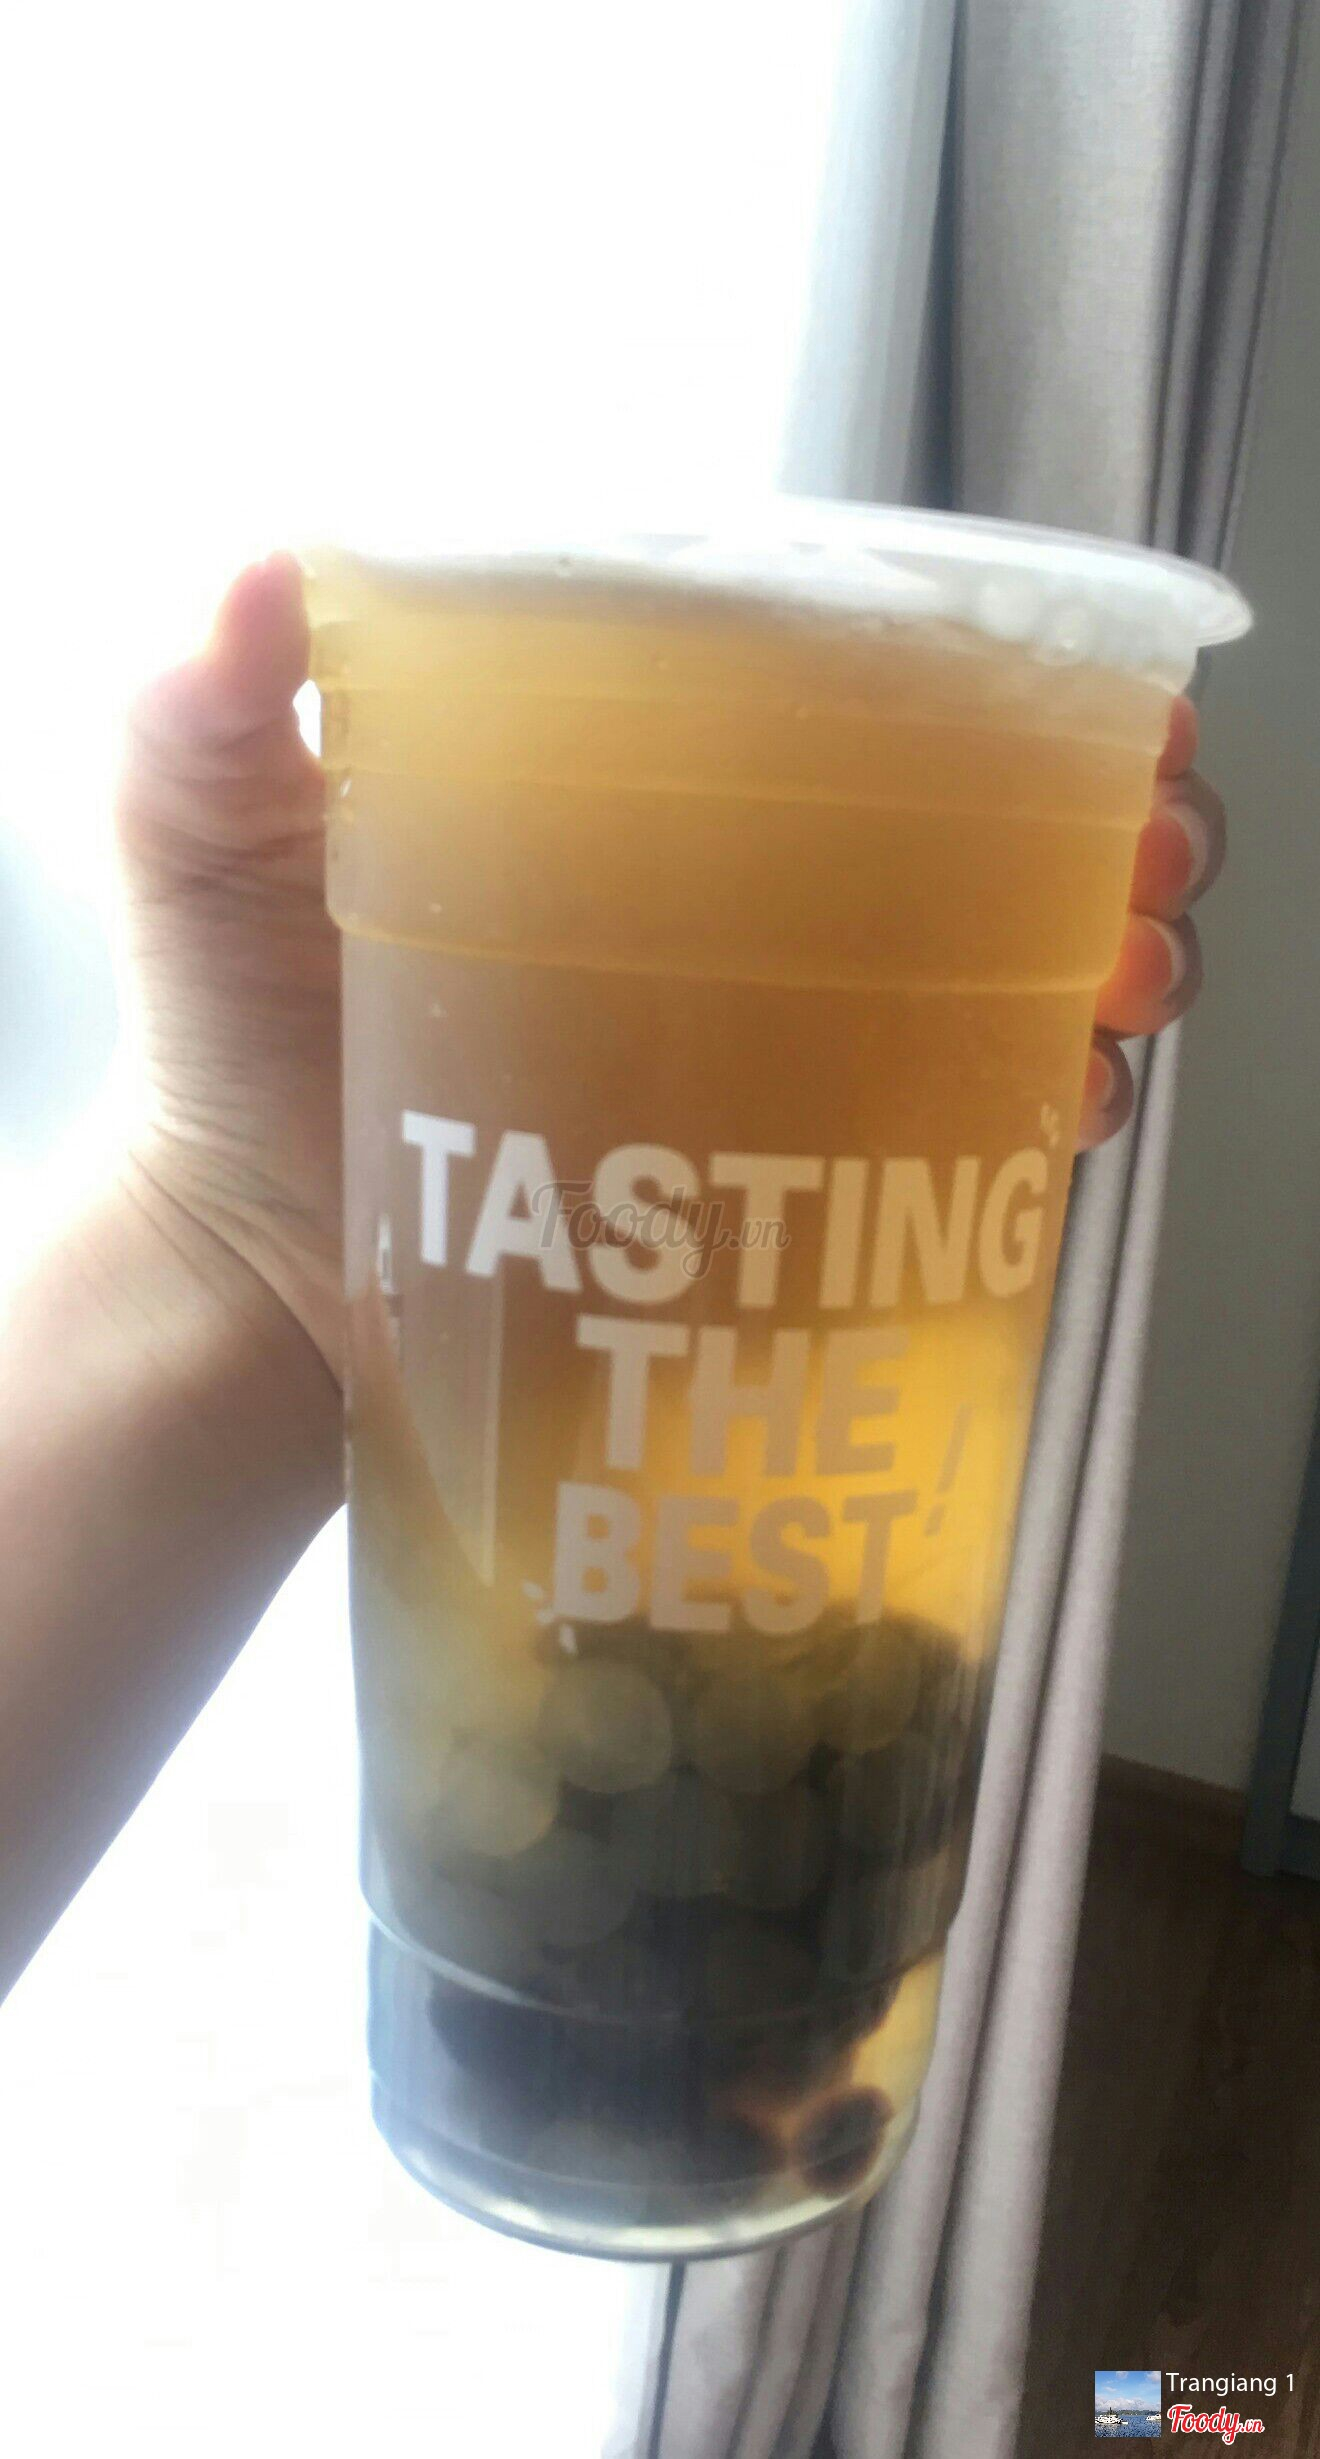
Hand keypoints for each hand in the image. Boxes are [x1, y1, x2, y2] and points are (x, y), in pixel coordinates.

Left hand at [116, 569, 1222, 1374]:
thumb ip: (198, 718)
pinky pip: (936, 1123)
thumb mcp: (196, 844)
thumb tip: (255, 577)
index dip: (988, 686)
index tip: (1102, 705)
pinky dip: (1031, 1107)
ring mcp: (755, 1032)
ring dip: (1096, 962)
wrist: (248, 1268)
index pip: (833, 694)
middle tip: (1147, 859)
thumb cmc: (230, 1036)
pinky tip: (1071, 1104)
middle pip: (957, 831)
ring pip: (978, 970)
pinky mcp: (767, 1167)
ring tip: (1129, 983)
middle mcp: (717, 894)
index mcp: (627, 781)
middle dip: (1094, 832)